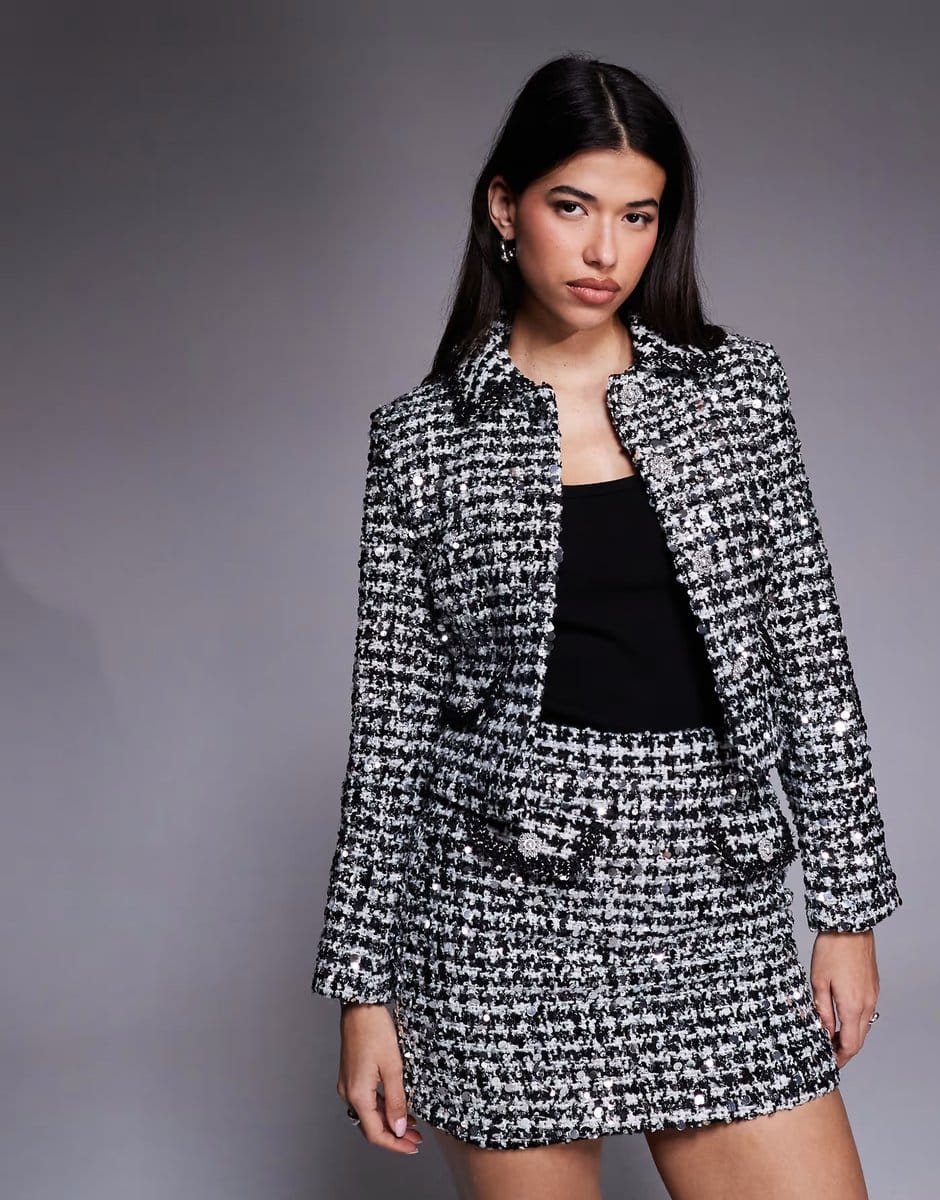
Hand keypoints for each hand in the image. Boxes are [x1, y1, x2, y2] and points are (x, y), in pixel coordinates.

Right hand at [336, 1002, 422, 1154]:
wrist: (360, 1007)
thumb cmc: (375, 1031)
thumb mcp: (393, 1068)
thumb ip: (396, 1101)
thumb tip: (400, 1129)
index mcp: (357, 1095)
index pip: (376, 1133)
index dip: (396, 1144)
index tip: (413, 1147)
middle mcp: (348, 1094)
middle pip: (371, 1127)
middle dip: (394, 1136)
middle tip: (416, 1139)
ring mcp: (347, 1084)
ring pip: (369, 1114)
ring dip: (389, 1122)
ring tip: (412, 1125)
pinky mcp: (351, 1075)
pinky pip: (366, 1101)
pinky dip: (382, 1108)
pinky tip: (396, 1106)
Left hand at [810, 929, 880, 1068]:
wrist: (850, 926)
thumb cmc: (831, 949)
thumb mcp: (818, 981)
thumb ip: (822, 1010)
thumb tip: (825, 1031)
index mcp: (852, 1006)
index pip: (851, 1044)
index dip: (841, 1057)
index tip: (830, 1061)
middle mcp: (867, 1004)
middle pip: (860, 1038)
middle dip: (845, 1049)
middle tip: (829, 1051)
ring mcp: (872, 995)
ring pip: (864, 1025)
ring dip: (851, 1034)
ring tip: (832, 1034)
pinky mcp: (873, 986)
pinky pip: (866, 1011)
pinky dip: (855, 1020)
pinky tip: (842, 1016)